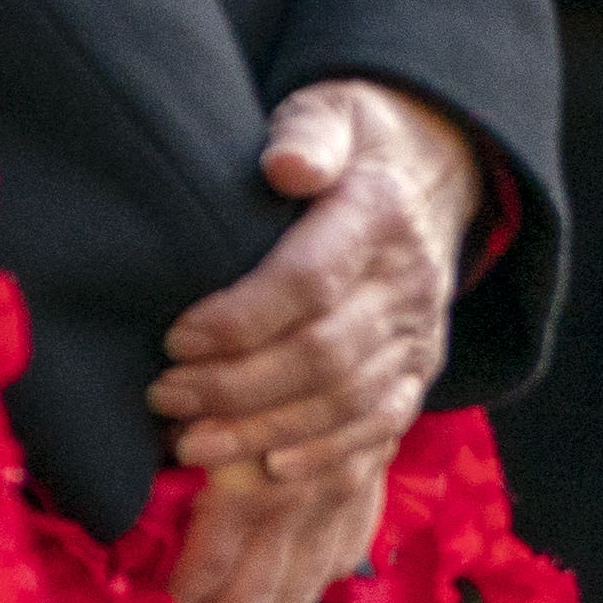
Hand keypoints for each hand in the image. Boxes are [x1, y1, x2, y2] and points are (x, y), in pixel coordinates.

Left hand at [153, 78, 482, 602]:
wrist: (437, 171)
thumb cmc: (358, 140)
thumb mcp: (338, 108)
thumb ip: (312, 128)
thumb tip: (287, 160)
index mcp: (382, 222)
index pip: (314, 283)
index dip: (244, 317)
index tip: (178, 335)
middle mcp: (408, 296)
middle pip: (326, 363)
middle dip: (240, 392)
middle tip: (165, 402)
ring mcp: (413, 353)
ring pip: (345, 417)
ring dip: (265, 444)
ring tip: (190, 451)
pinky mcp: (407, 393)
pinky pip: (369, 450)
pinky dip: (314, 480)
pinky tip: (258, 494)